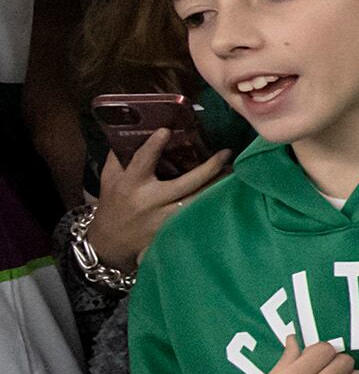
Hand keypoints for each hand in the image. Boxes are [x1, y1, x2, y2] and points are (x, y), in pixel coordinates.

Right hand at [89, 137, 230, 274]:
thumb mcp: (110, 178)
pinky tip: (227, 193)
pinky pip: (197, 214)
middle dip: (209, 168)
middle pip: (185, 183)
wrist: (110, 243)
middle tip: (226, 152)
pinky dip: (212, 203)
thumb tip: (133, 130)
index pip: (142, 161)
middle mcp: (149, 200)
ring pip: (197, 200)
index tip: (167, 130)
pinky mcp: (172, 230)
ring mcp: (163, 217)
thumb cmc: (113, 204)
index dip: (153, 146)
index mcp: (130, 184)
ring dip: (218, 185)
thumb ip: (120, 156)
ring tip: (234, 170)